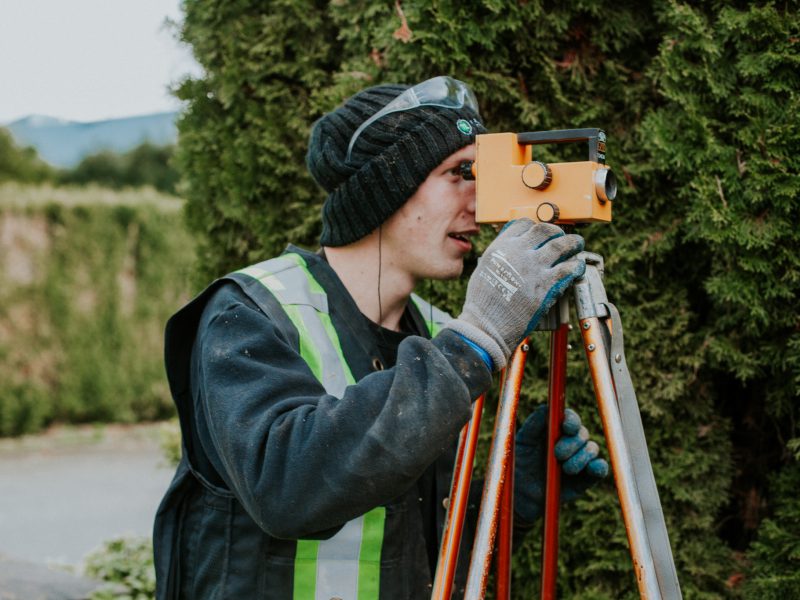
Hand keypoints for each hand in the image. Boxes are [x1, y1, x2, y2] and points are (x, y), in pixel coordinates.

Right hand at [445, 219, 584, 369]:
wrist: (487, 325)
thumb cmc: (483, 303)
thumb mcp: (484, 269)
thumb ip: (499, 255)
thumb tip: (510, 250)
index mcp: (501, 247)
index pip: (524, 225)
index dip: (535, 228)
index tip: (540, 235)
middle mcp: (519, 253)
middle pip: (545, 230)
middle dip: (556, 231)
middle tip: (562, 237)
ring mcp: (534, 268)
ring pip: (562, 245)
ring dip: (573, 243)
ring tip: (577, 245)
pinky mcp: (547, 285)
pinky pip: (569, 268)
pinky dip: (576, 265)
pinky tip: (577, 267)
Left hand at [514, 405, 608, 523]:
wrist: (521, 494)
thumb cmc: (520, 464)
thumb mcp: (523, 441)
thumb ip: (534, 423)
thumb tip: (547, 408)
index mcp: (555, 429)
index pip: (570, 418)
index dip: (572, 420)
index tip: (567, 427)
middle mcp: (570, 441)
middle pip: (582, 433)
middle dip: (572, 443)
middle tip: (557, 454)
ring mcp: (580, 458)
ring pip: (592, 449)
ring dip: (581, 457)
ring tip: (565, 469)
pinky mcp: (586, 477)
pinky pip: (600, 468)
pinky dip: (599, 467)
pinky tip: (592, 468)